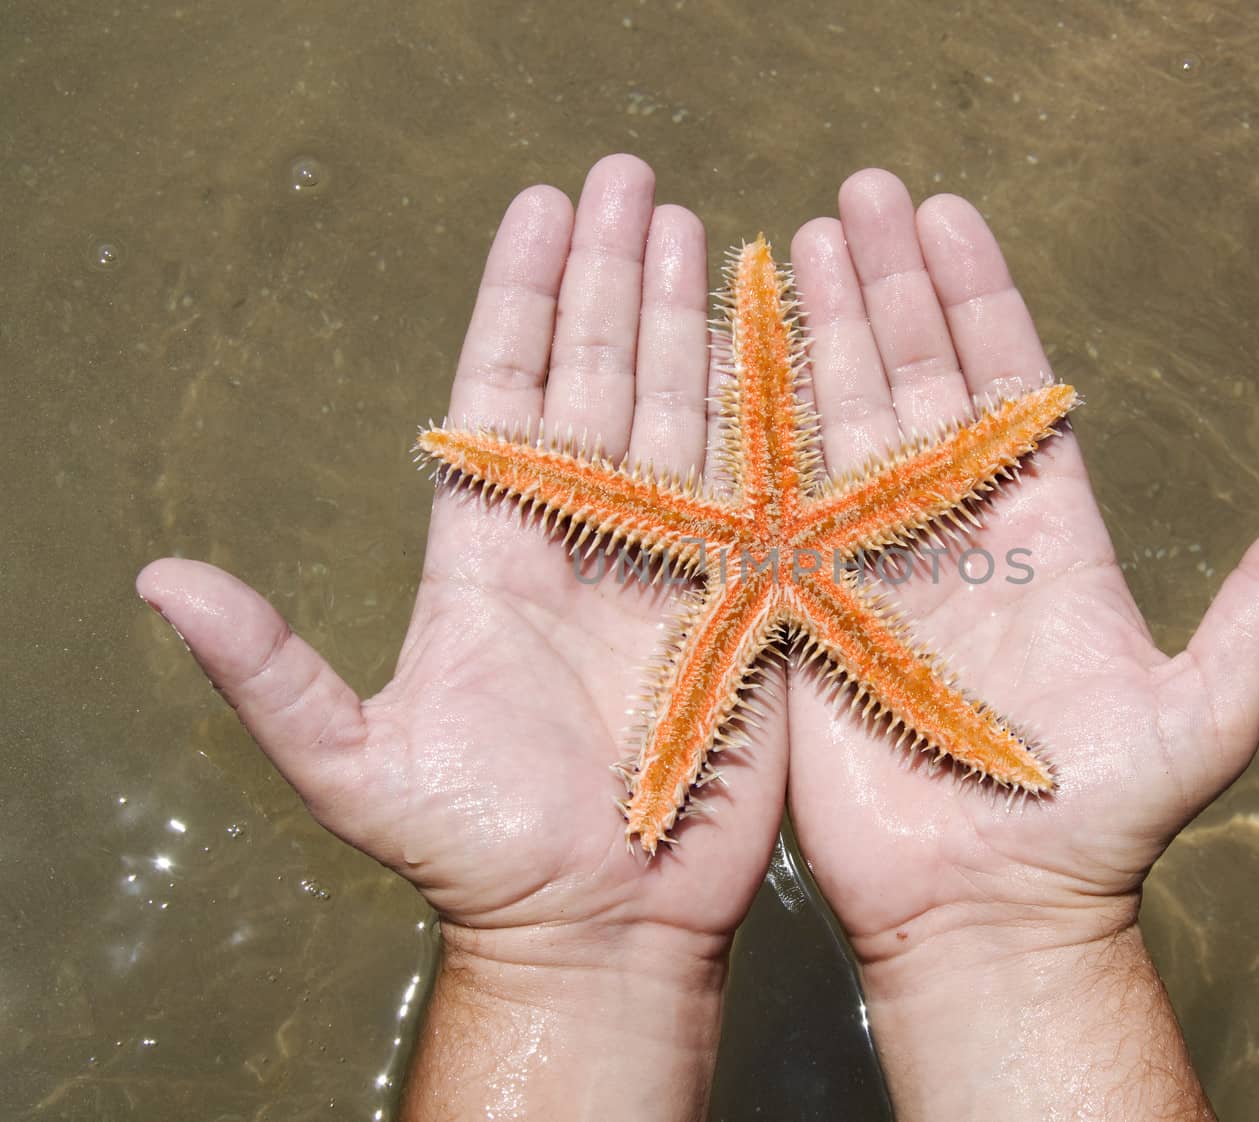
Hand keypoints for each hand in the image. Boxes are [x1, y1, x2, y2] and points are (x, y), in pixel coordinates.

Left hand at [137, 155, 787, 1119]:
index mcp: (494, 552)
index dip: (525, 298)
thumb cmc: (475, 853)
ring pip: (680, 414)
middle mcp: (584, 541)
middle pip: (601, 380)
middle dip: (614, 276)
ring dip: (685, 320)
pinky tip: (767, 343)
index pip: (510, 394)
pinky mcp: (744, 604)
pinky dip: (764, 414)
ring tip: (694, 228)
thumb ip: (270, 671)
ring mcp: (670, 566)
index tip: (542, 209)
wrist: (596, 927)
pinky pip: (759, 490)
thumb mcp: (354, 765)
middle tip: (630, 179)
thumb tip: (161, 580)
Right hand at [783, 170, 1258, 1118]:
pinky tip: (740, 357)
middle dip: (889, 284)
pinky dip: (759, 430)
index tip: (948, 216)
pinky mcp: (806, 616)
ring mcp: (874, 569)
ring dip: (825, 330)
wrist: (988, 916)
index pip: (1007, 385)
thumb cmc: (1099, 825)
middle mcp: (955, 536)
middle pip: (917, 381)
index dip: (979, 298)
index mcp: (1045, 535)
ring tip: (798, 240)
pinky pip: (778, 506)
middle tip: (858, 195)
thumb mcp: (1203, 716)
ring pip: (844, 424)